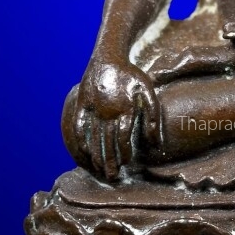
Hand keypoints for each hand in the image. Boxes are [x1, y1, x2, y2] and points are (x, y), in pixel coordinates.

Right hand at [72, 59, 156, 180]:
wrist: (108, 57)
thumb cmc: (131, 76)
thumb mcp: (147, 90)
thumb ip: (153, 115)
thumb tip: (155, 141)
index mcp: (125, 108)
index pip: (123, 138)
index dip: (124, 153)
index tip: (125, 165)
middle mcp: (108, 110)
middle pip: (108, 142)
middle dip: (110, 161)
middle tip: (111, 177)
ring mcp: (93, 107)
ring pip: (94, 137)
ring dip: (96, 156)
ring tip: (100, 170)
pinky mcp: (82, 104)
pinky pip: (79, 126)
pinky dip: (81, 141)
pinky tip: (84, 153)